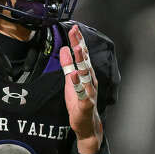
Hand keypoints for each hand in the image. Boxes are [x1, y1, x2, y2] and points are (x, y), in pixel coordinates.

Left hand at [60, 25, 101, 153]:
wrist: (87, 126)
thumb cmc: (79, 102)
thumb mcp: (70, 81)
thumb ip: (67, 65)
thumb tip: (63, 49)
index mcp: (86, 74)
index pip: (83, 54)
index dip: (78, 41)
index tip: (73, 28)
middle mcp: (90, 80)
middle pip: (85, 60)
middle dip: (80, 45)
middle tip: (75, 32)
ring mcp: (90, 91)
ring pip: (86, 73)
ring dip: (82, 60)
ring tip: (77, 49)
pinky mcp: (86, 103)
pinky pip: (83, 92)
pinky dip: (78, 83)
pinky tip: (73, 75)